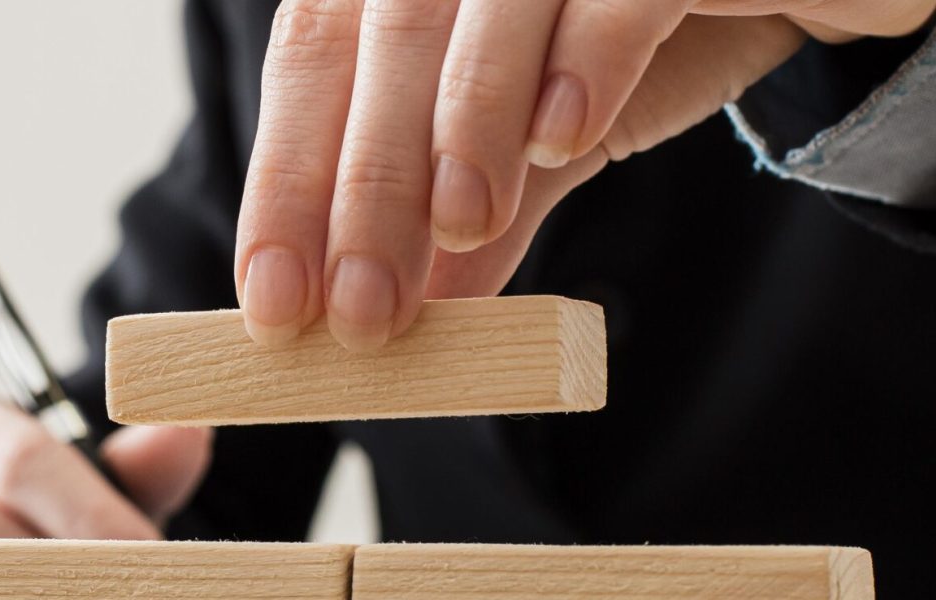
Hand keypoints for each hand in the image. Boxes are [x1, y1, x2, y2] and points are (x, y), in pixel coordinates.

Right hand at [0, 391, 211, 599]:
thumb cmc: (47, 517)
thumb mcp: (99, 487)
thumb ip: (144, 464)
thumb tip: (184, 434)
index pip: (17, 458)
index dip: (89, 512)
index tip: (144, 554)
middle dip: (60, 571)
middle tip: (121, 588)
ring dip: (23, 595)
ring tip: (84, 595)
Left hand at [233, 0, 935, 349]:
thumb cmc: (659, 34)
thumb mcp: (547, 136)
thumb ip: (479, 214)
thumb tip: (406, 320)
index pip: (313, 61)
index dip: (287, 183)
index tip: (276, 306)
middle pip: (379, 40)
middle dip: (364, 186)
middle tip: (361, 312)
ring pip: (482, 6)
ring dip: (463, 123)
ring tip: (462, 223)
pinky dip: (581, 60)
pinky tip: (564, 136)